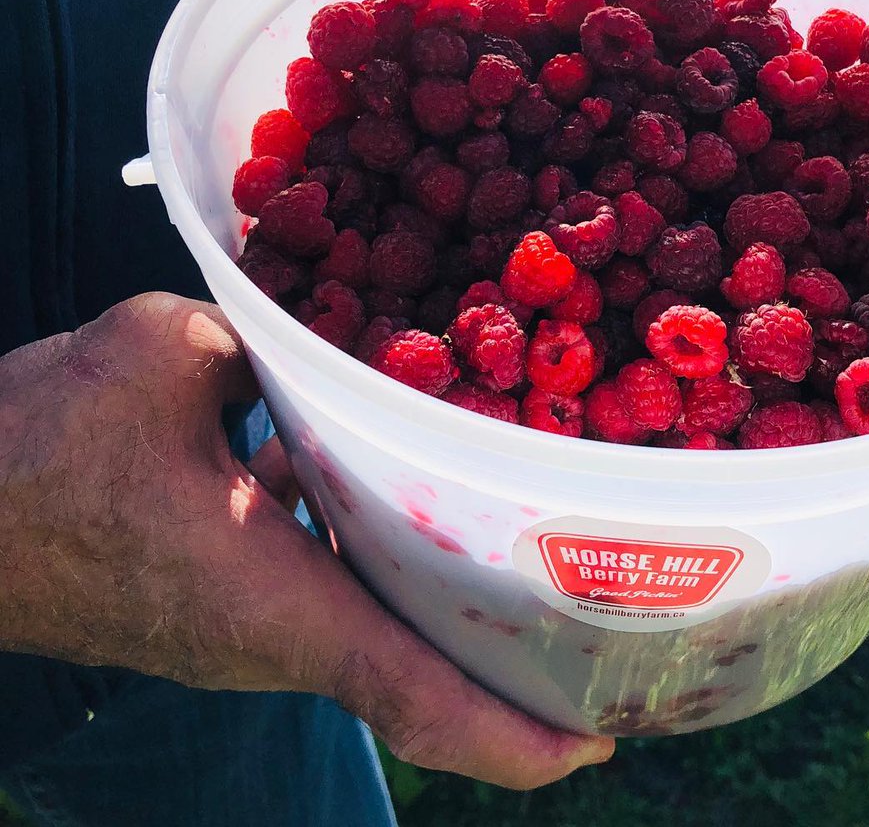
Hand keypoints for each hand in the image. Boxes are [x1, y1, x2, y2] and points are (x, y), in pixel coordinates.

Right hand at [0, 293, 612, 787]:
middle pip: (418, 675)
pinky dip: (388, 563)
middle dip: (512, 671)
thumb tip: (328, 330)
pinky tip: (412, 491)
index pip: (411, 692)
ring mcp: (246, 627)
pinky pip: (332, 590)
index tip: (596, 743)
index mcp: (271, 601)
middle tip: (605, 633)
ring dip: (455, 613)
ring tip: (539, 560)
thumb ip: (267, 336)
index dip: (512, 735)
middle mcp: (271, 635)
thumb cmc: (37, 449)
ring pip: (379, 632)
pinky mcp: (225, 599)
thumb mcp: (166, 354)